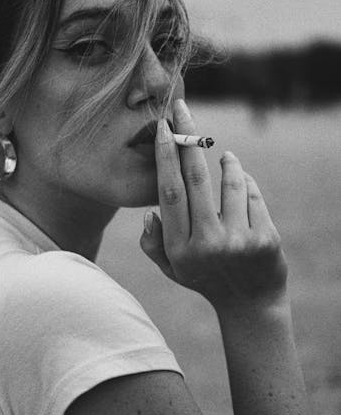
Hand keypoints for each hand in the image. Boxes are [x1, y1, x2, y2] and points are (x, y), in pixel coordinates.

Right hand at [140, 99, 288, 319]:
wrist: (251, 305)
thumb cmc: (205, 278)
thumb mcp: (172, 268)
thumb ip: (153, 242)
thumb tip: (149, 211)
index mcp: (179, 248)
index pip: (169, 192)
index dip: (165, 156)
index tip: (163, 128)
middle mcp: (207, 244)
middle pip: (195, 178)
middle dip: (188, 138)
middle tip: (183, 109)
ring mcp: (238, 241)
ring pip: (229, 181)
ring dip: (227, 162)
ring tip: (224, 157)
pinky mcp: (265, 238)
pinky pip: (252, 194)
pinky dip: (245, 181)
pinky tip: (241, 182)